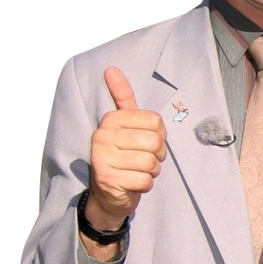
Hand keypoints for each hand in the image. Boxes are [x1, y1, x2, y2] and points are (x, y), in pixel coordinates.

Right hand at [87, 67, 166, 228]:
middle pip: (155, 142)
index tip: (146, 142)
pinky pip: (145, 180)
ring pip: (151, 162)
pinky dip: (145, 184)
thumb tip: (111, 68)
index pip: (155, 121)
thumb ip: (122, 97)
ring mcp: (103, 158)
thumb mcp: (126, 124)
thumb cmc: (124, 155)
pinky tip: (134, 183)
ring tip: (138, 171)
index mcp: (111, 119)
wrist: (107, 195)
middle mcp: (103, 136)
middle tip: (145, 160)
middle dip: (157, 155)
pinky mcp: (108, 180)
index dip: (159, 135)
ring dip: (151, 171)